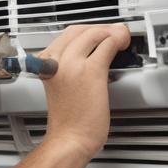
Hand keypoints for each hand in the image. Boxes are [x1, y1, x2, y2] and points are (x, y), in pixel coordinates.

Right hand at [38, 24, 130, 160]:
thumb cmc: (67, 120)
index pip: (67, 35)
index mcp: (45, 63)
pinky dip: (118, 41)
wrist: (68, 139)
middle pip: (79, 29)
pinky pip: (107, 45)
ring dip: (111, 32)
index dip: (88, 30)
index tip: (99, 34)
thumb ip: (67, 68)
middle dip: (100, 28)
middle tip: (113, 34)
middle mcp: (56, 60)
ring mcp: (72, 65)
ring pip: (94, 33)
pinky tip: (122, 46)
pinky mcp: (91, 72)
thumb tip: (87, 54)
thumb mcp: (58, 86)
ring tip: (120, 38)